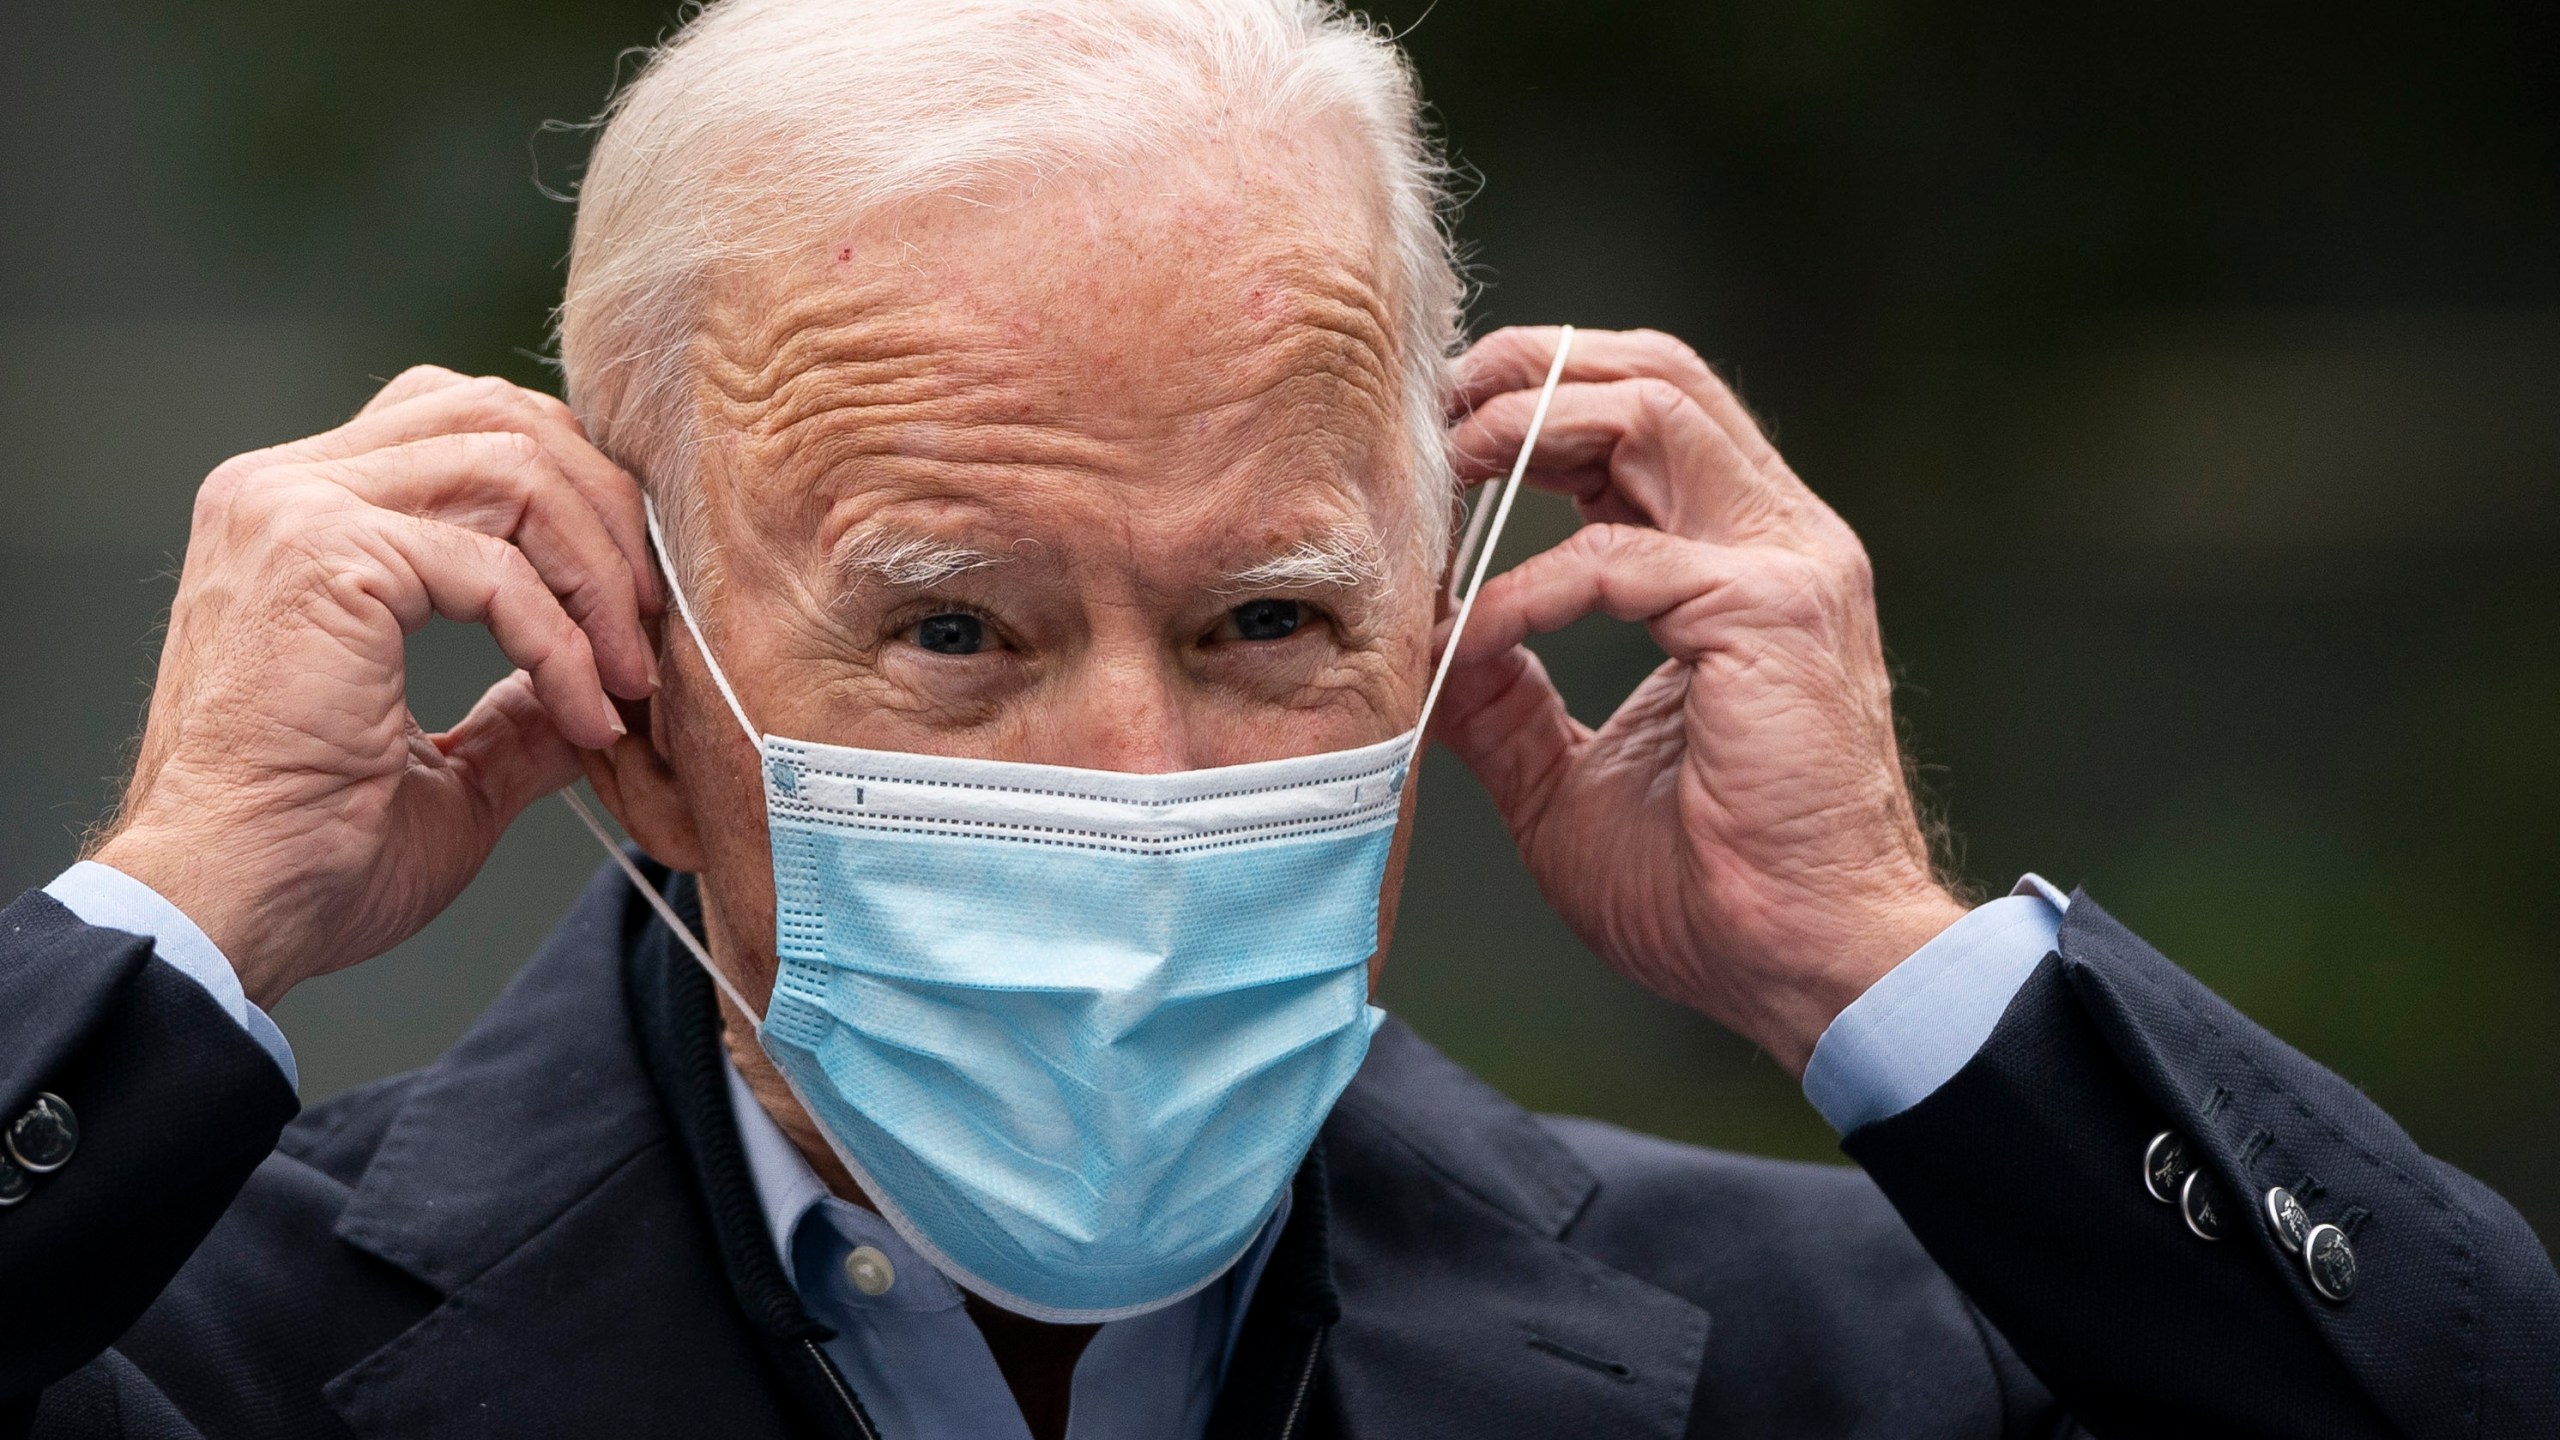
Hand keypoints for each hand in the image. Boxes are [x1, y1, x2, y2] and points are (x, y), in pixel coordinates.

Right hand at [89, 368, 659, 1007]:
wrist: (228, 909)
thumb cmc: (313, 854)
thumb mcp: (450, 764)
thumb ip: (522, 707)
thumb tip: (603, 688)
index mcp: (301, 515)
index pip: (466, 429)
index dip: (575, 503)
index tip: (631, 615)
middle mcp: (285, 487)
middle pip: (500, 417)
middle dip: (605, 514)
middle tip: (650, 626)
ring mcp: (296, 509)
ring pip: (515, 470)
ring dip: (599, 576)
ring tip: (629, 675)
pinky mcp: (325, 555)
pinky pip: (498, 569)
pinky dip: (566, 643)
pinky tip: (589, 716)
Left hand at [1435, 327, 1967, 1073]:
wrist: (1807, 964)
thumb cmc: (1713, 889)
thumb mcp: (1566, 780)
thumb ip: (1503, 704)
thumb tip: (1419, 651)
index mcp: (1742, 565)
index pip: (1644, 421)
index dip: (1537, 405)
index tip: (1439, 439)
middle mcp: (1779, 539)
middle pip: (1656, 374)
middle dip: (1529, 368)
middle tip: (1430, 410)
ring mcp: (1788, 565)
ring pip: (1654, 409)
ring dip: (1531, 423)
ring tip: (1448, 463)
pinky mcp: (1772, 611)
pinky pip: (1618, 555)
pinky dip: (1526, 586)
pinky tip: (1474, 632)